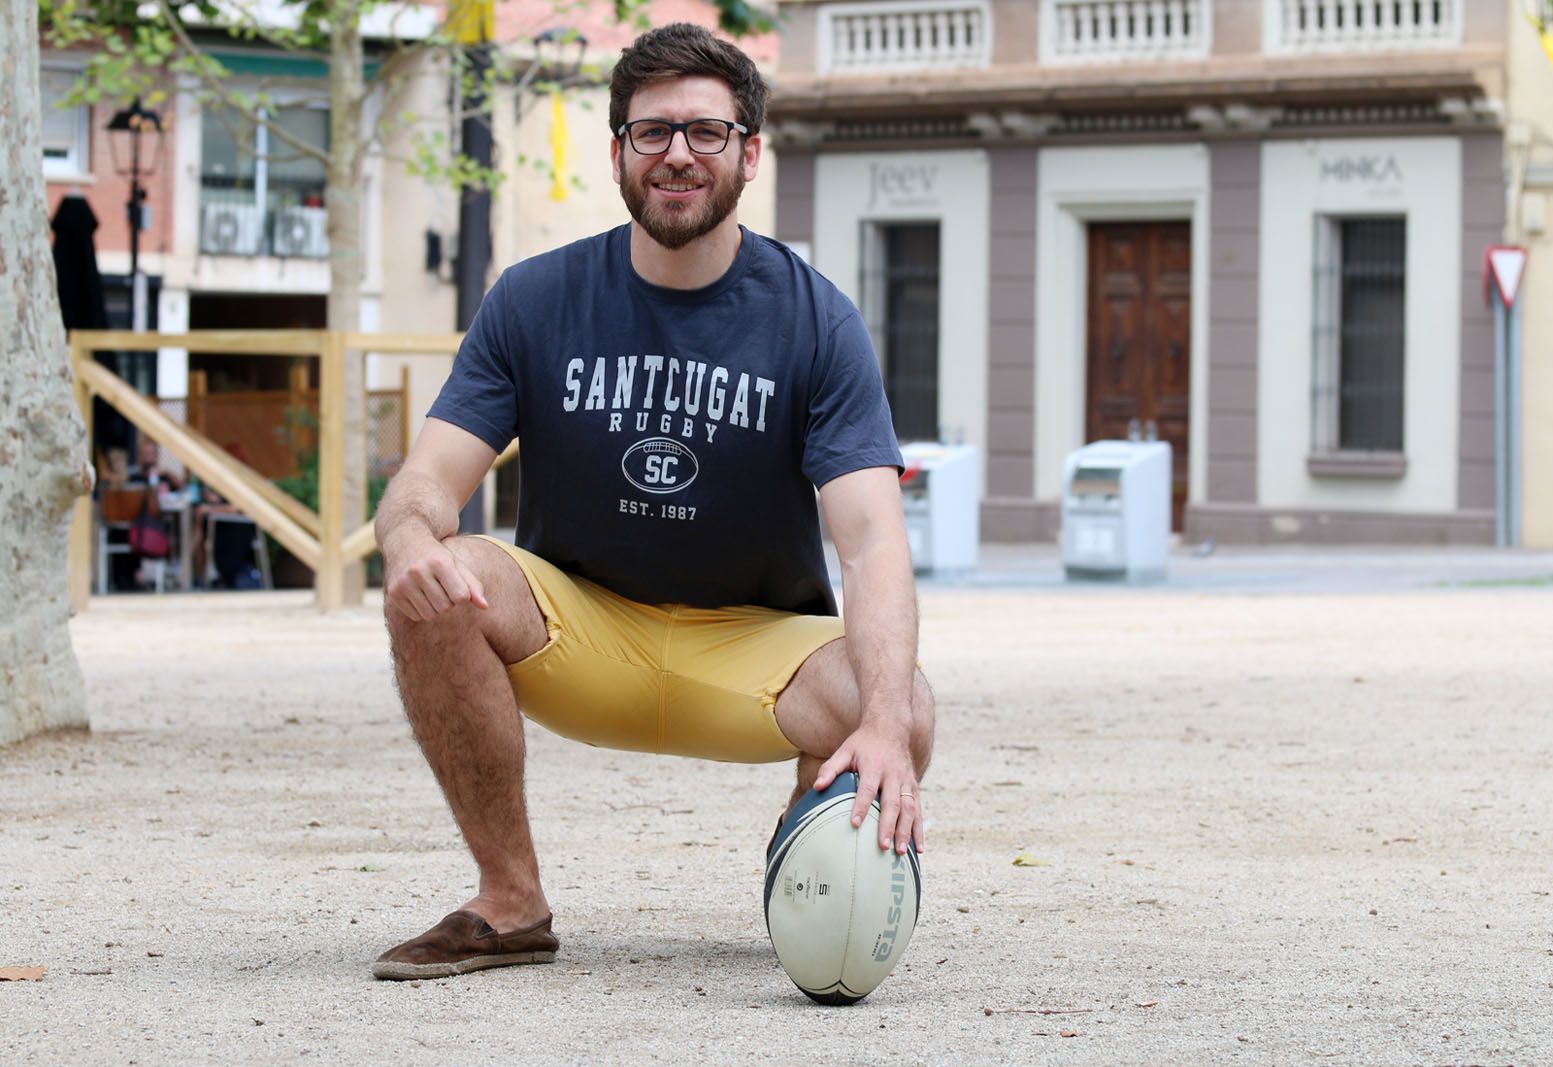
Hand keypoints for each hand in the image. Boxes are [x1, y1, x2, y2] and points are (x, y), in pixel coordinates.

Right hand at [383, 532, 488, 620]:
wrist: (404, 542)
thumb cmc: (437, 556)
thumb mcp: (457, 565)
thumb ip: (473, 585)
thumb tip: (485, 607)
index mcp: (440, 562)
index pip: (461, 596)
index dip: (462, 596)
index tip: (457, 586)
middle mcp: (419, 571)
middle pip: (445, 608)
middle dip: (449, 602)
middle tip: (443, 588)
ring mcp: (403, 583)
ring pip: (430, 615)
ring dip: (436, 608)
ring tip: (432, 591)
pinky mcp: (394, 593)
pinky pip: (416, 616)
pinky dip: (421, 610)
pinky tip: (419, 594)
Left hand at [813, 722, 922, 854]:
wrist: (891, 728)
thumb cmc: (863, 743)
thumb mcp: (845, 750)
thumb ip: (830, 768)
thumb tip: (817, 787)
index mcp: (874, 766)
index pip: (868, 788)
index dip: (861, 806)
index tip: (854, 823)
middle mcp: (893, 775)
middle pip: (892, 803)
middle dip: (888, 825)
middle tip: (882, 846)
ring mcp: (906, 782)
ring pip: (909, 809)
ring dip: (906, 831)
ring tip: (900, 852)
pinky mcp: (914, 787)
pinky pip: (918, 810)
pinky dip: (919, 830)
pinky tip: (917, 849)